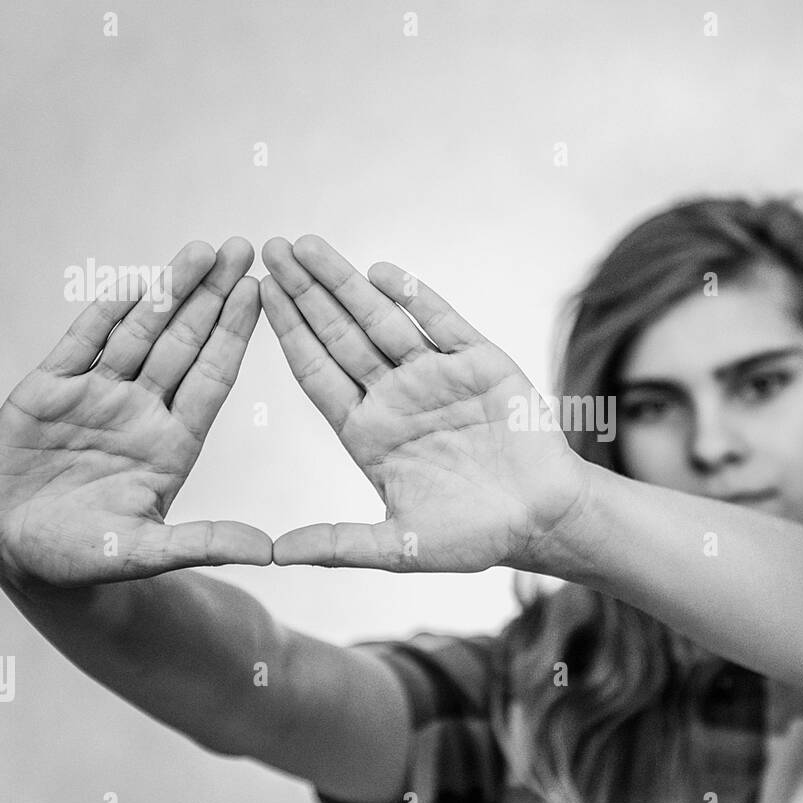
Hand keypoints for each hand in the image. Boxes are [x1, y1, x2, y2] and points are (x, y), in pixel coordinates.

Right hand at [0, 238, 271, 588]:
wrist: (17, 555)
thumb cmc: (86, 558)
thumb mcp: (149, 551)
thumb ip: (205, 543)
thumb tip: (269, 553)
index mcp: (174, 443)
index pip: (213, 376)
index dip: (236, 333)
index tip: (260, 292)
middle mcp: (142, 411)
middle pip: (184, 342)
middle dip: (212, 296)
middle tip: (241, 248)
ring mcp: (96, 397)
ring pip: (138, 333)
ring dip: (167, 292)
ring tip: (198, 251)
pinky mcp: (48, 392)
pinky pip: (80, 344)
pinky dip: (104, 312)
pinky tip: (133, 282)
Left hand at [259, 235, 592, 572]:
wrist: (544, 520)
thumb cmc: (474, 537)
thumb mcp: (398, 545)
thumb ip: (338, 543)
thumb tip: (273, 556)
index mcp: (368, 434)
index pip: (317, 374)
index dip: (288, 333)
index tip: (258, 295)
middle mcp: (395, 397)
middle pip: (340, 336)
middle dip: (307, 294)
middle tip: (272, 250)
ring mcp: (435, 376)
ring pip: (382, 320)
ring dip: (346, 284)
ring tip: (309, 246)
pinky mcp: (479, 362)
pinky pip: (440, 322)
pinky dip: (414, 297)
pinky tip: (382, 272)